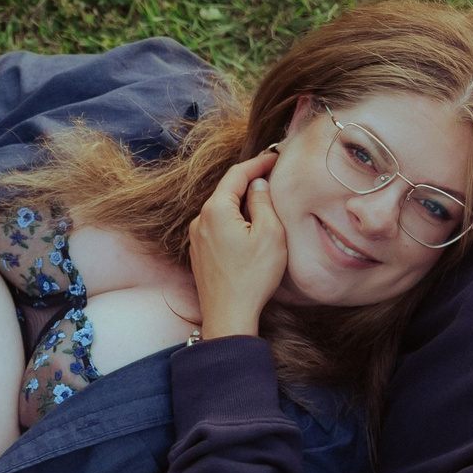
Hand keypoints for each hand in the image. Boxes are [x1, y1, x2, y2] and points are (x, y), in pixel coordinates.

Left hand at [188, 148, 288, 339]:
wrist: (229, 316)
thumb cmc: (252, 277)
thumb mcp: (270, 234)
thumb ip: (263, 202)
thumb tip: (257, 186)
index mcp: (216, 210)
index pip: (237, 174)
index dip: (258, 162)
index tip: (275, 157)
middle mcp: (200, 220)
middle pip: (227, 191)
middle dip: (249, 182)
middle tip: (272, 177)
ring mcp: (196, 237)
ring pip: (222, 210)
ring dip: (242, 204)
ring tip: (265, 205)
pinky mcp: (199, 252)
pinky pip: (217, 226)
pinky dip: (233, 221)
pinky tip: (249, 230)